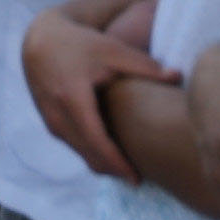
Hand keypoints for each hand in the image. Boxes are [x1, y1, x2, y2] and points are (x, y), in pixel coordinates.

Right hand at [23, 1, 173, 180]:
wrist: (40, 41)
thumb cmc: (80, 43)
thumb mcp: (112, 50)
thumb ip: (145, 66)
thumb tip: (179, 76)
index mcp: (73, 100)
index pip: (97, 143)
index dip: (117, 164)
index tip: (137, 179)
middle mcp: (57, 116)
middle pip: (89, 156)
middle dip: (114, 171)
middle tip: (140, 179)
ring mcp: (50, 123)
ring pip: (81, 154)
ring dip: (103, 164)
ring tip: (129, 169)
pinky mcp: (50, 124)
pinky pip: (74, 146)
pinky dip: (92, 154)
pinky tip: (111, 153)